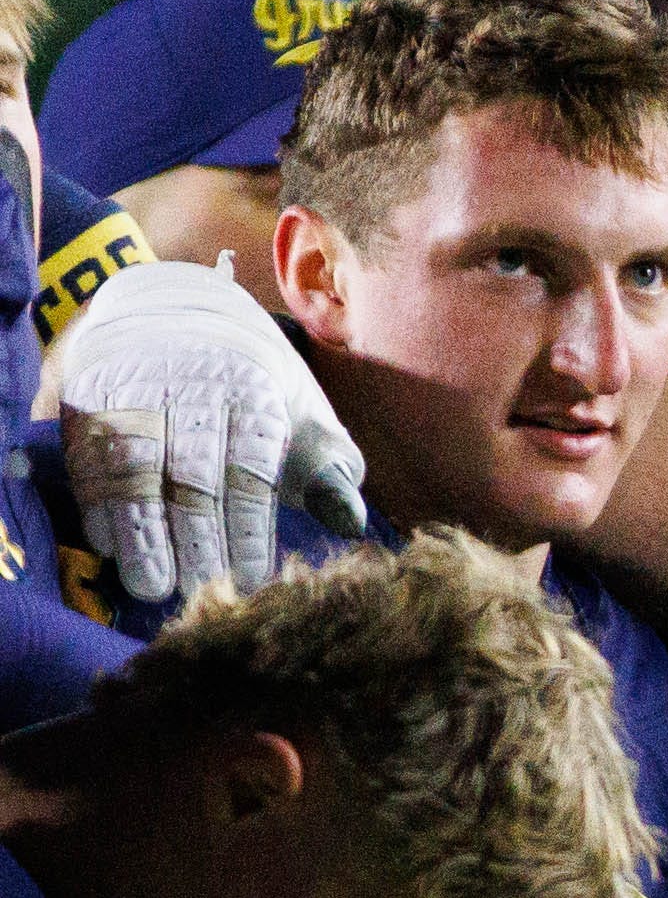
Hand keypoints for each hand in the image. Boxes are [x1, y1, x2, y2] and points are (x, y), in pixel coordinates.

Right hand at [58, 259, 366, 600]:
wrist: (178, 304)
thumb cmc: (255, 386)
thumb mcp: (303, 416)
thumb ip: (329, 470)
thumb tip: (351, 522)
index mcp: (254, 393)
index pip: (250, 470)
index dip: (248, 530)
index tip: (251, 581)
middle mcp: (191, 386)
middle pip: (191, 474)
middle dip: (195, 539)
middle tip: (199, 593)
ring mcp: (132, 387)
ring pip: (133, 468)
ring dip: (140, 532)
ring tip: (150, 586)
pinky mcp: (87, 394)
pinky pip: (85, 453)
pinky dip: (96, 503)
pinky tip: (109, 546)